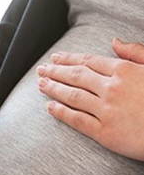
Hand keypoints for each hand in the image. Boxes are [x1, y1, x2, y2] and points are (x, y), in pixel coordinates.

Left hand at [36, 38, 143, 160]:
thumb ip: (136, 53)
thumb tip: (115, 41)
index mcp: (124, 71)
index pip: (88, 62)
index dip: (68, 59)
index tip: (55, 58)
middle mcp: (112, 88)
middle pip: (75, 76)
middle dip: (55, 71)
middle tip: (41, 70)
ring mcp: (107, 111)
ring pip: (72, 96)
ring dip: (53, 88)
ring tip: (40, 84)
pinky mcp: (106, 133)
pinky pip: (78, 120)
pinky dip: (61, 112)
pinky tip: (50, 107)